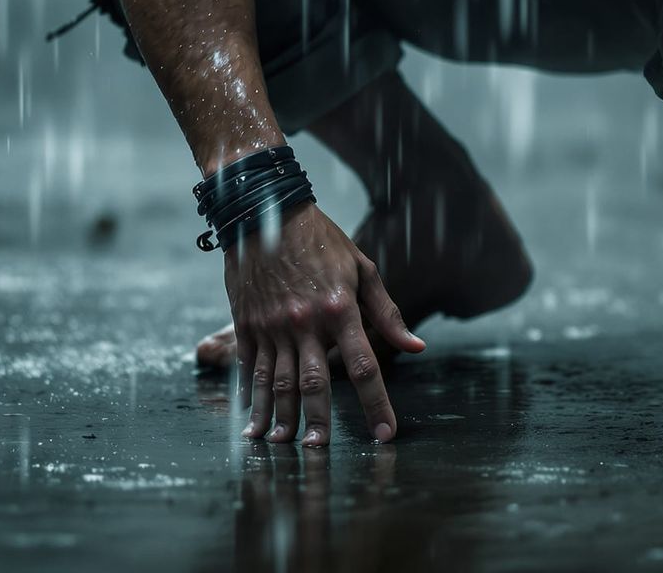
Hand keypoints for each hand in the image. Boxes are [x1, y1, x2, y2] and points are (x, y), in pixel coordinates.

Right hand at [229, 200, 425, 445]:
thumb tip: (415, 347)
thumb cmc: (322, 239)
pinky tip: (253, 421)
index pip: (365, 365)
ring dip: (280, 418)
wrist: (267, 209)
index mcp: (340, 308)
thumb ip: (386, 312)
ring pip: (277, 383)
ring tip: (282, 445)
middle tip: (321, 452)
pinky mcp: (247, 324)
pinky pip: (249, 368)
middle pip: (314, 384)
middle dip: (319, 422)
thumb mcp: (361, 267)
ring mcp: (272, 325)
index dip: (377, 403)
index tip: (385, 434)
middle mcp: (306, 322)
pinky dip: (251, 398)